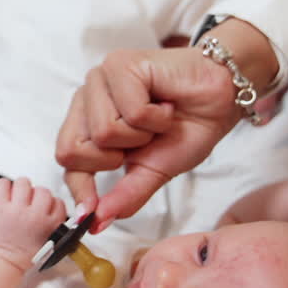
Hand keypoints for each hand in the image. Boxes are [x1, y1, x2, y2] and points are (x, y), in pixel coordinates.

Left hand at [0, 177, 68, 270]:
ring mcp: (16, 210)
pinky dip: (3, 186)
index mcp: (50, 225)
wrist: (2, 261)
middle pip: (43, 190)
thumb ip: (55, 223)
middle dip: (37, 196)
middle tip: (30, 204)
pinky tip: (5, 196)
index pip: (58, 202)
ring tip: (17, 199)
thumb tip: (55, 204)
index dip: (50, 204)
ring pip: (24, 182)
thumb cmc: (24, 253)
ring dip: (20, 188)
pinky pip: (3, 183)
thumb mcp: (50, 242)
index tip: (44, 208)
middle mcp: (35, 216)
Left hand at [57, 47, 240, 231]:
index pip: (66, 159)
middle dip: (114, 158)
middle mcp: (86, 99)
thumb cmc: (185, 127)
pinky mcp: (119, 64)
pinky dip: (156, 118)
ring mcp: (100, 79)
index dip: (79, 188)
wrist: (221, 98)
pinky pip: (130, 113)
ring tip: (159, 118)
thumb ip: (124, 197)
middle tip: (143, 142)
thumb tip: (98, 222)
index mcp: (87, 122)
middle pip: (73, 150)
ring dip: (142, 135)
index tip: (89, 215)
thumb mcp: (153, 172)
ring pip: (103, 133)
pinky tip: (166, 105)